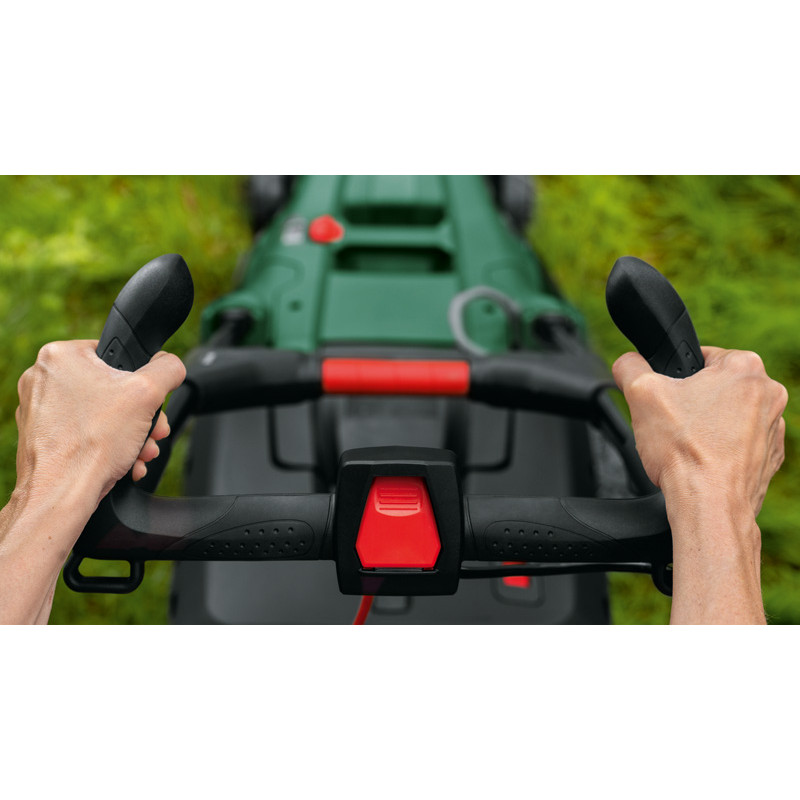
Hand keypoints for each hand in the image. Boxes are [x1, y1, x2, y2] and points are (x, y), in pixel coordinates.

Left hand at [14, 340, 185, 509]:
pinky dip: (109, 446)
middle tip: (152, 431)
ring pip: (100, 414)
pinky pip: (85, 433)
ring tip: (140, 451)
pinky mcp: (42, 436)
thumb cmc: (92, 445)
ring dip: (130, 434)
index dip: (141, 378)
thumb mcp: (148, 394)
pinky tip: (124, 460)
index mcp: (60, 356)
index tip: (150, 401)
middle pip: (111, 388)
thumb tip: (172, 365)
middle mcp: (42, 379)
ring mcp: (39, 409)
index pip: (115, 354)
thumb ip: (168, 369)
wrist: (62, 495)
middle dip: (140, 415)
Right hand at [613, 346, 787, 623]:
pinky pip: (738, 446)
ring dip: (707, 427)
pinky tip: (701, 463)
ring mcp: (774, 429)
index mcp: (744, 367)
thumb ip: (630, 366)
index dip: (674, 378)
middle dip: (692, 404)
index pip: (701, 357)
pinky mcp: (770, 458)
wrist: (709, 505)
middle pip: (715, 388)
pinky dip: (720, 452)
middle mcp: (769, 394)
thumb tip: (627, 362)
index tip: (665, 399)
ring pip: (727, 417)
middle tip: (672, 424)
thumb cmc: (684, 451)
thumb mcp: (640, 393)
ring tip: (686, 446)